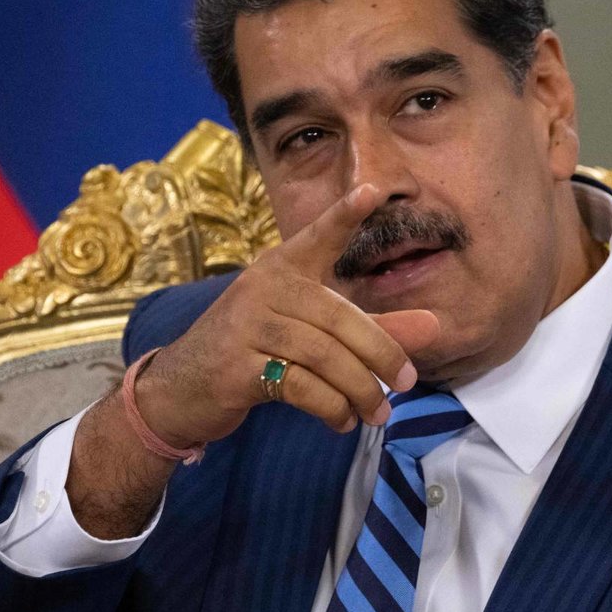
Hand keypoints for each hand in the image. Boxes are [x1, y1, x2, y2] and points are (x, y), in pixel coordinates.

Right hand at [136, 184, 440, 446]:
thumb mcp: (309, 333)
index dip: (343, 215)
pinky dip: (331, 407)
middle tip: (408, 382)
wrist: (178, 390)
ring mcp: (246, 326)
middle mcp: (264, 288)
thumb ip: (371, 329)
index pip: (317, 237)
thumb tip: (433, 326)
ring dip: (360, 390)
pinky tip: (342, 421)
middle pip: (340, 317)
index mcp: (282, 269)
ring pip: (324, 355)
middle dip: (382, 353)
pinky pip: (300, 386)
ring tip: (377, 413)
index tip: (371, 190)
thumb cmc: (251, 352)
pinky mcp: (236, 367)